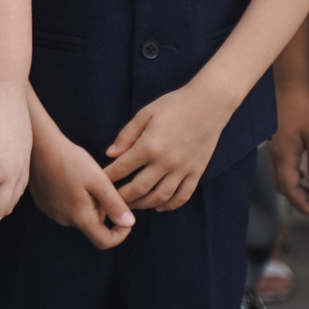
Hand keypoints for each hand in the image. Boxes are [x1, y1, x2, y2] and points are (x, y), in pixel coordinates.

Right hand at [28, 120, 133, 249]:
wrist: (39, 145)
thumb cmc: (70, 160)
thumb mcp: (98, 180)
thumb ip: (115, 204)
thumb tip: (129, 223)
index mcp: (80, 217)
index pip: (104, 241)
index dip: (120, 234)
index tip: (127, 218)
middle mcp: (64, 219)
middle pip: (93, 224)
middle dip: (102, 208)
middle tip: (100, 183)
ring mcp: (51, 212)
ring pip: (79, 215)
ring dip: (88, 202)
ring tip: (83, 178)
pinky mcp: (44, 203)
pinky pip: (66, 207)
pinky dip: (74, 198)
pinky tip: (70, 178)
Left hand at [102, 81, 231, 210]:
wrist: (209, 103)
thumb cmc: (174, 105)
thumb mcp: (145, 114)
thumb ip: (126, 135)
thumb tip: (110, 154)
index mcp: (149, 145)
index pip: (122, 168)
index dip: (108, 178)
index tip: (99, 183)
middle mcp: (166, 161)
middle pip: (139, 189)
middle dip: (122, 198)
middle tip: (112, 201)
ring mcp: (183, 169)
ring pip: (160, 197)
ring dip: (143, 205)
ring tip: (132, 205)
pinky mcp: (196, 172)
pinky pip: (183, 196)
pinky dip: (170, 205)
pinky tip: (159, 206)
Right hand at [269, 80, 308, 218]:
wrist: (290, 83)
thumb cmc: (303, 105)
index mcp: (284, 156)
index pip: (290, 190)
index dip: (303, 206)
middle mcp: (275, 154)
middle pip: (283, 187)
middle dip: (300, 201)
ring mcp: (274, 148)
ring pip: (282, 177)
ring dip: (297, 190)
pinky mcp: (277, 141)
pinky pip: (282, 167)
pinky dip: (294, 177)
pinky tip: (306, 175)